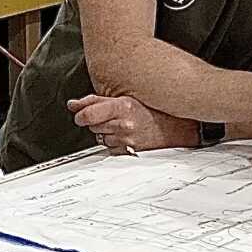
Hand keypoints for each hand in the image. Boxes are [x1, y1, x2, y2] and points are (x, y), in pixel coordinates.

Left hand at [68, 94, 197, 152]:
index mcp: (122, 106)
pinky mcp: (129, 153)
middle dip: (98, 121)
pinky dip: (115, 144)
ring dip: (107, 133)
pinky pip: (111, 149)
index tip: (79, 114)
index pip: (89, 113)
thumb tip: (73, 104)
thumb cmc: (155, 111)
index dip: (80, 114)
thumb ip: (97, 101)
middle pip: (93, 126)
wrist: (178, 129)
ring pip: (101, 138)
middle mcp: (123, 125)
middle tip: (112, 117)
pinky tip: (127, 137)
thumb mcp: (127, 98)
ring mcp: (127, 141)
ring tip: (123, 126)